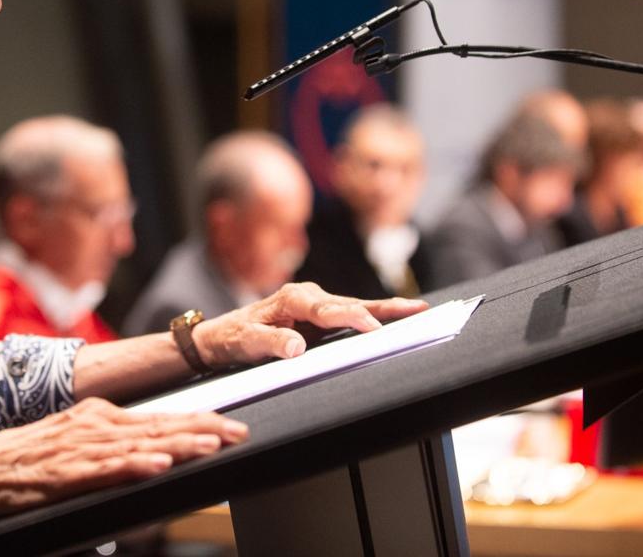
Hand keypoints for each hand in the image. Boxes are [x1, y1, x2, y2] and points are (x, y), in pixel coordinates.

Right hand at [0, 397, 248, 523]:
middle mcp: (92, 426)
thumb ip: (109, 448)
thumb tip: (149, 452)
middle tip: (239, 431)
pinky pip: (105, 470)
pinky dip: (133, 466)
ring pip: (138, 444)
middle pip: (157, 426)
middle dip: (201, 429)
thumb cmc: (22, 463)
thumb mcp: (70, 444)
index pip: (158, 418)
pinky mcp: (63, 474)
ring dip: (177, 443)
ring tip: (211, 444)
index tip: (231, 425)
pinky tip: (158, 465)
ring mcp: (78, 448)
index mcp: (97, 417)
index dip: (197, 420)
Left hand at [192, 282, 428, 368]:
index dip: (354, 318)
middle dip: (385, 307)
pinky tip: (397, 317)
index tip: (374, 329)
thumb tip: (297, 346)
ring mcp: (316, 303)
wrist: (223, 334)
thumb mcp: (248, 343)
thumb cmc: (234, 337)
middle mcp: (308, 295)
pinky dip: (375, 313)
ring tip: (419, 311)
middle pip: (352, 303)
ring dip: (387, 309)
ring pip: (356, 305)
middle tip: (418, 310)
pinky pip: (351, 312)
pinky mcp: (320, 313)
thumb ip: (271, 342)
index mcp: (293, 299)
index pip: (330, 310)